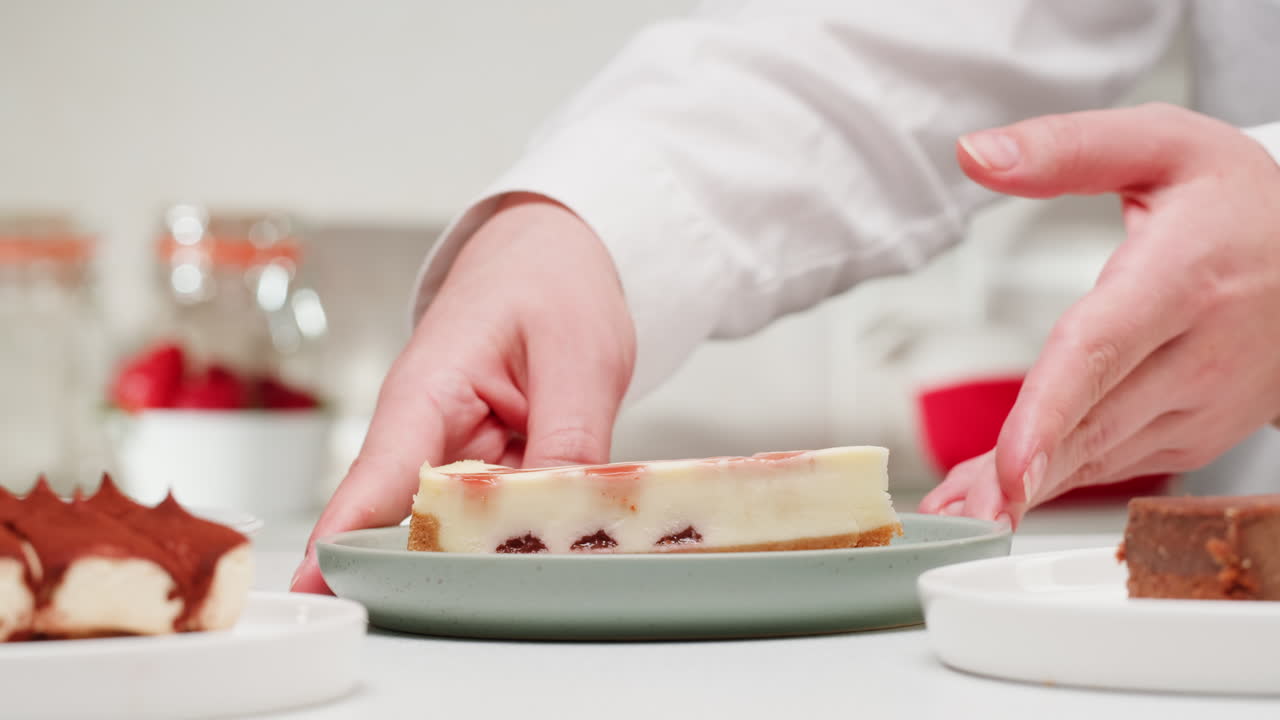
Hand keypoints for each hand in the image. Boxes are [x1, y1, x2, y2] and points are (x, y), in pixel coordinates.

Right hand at [291, 193, 635, 591]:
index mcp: (428, 391)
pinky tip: (557, 544)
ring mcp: (459, 455)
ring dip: (491, 555)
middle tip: (479, 604)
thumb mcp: (578, 355)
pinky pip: (496, 515)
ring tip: (534, 577)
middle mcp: (429, 432)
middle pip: (414, 521)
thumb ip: (570, 440)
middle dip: (436, 570)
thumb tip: (562, 519)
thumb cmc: (548, 280)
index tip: (321, 588)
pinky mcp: (490, 469)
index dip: (345, 538)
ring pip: (462, 526)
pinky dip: (522, 532)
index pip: (375, 478)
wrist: (553, 252)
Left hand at [921, 104, 1279, 525]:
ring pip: (1099, 454)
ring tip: (959, 514)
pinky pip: (1116, 461)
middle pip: (1092, 421)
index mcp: (1182, 277)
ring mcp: (1202, 402)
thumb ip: (1066, 148)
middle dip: (1018, 475)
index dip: (1053, 412)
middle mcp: (1198, 352)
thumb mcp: (1162, 144)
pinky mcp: (1195, 432)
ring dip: (1026, 490)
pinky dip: (1059, 481)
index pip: (1104, 351)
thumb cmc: (1240, 203)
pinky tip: (1006, 495)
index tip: (1013, 466)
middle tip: (951, 514)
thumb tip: (976, 154)